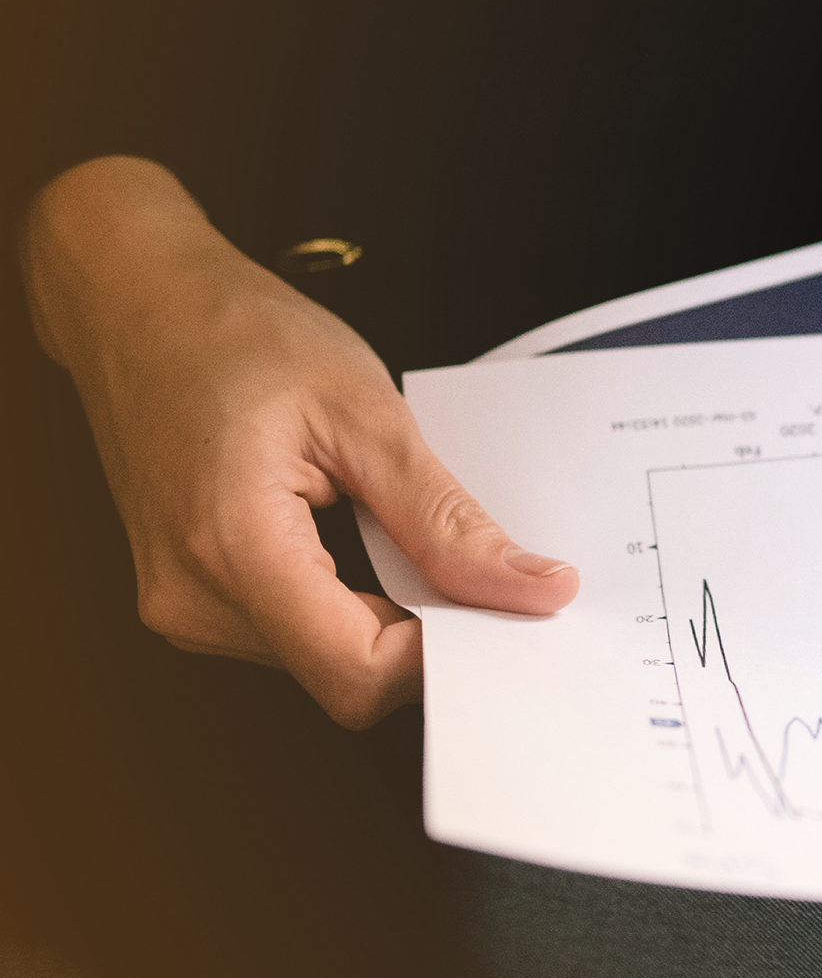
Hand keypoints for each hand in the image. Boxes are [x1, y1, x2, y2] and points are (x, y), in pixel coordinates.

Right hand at [21, 158, 577, 727]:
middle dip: (424, 629)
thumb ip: (447, 520)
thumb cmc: (234, 335)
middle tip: (470, 556)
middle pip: (345, 675)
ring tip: (394, 523)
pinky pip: (295, 628)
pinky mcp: (191, 593)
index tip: (499, 602)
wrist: (137, 303)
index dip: (445, 652)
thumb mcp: (368, 415)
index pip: (357, 673)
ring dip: (385, 610)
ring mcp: (183, 603)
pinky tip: (360, 533)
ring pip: (324, 658)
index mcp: (231, 549)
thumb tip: (529, 590)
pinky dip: (350, 597)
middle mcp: (192, 598)